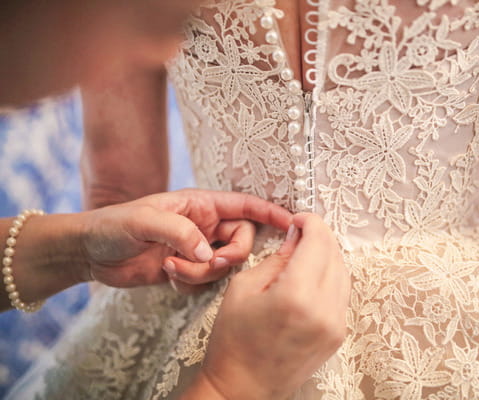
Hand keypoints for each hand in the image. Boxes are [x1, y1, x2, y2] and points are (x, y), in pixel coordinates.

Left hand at [79, 189, 291, 289]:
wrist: (90, 253)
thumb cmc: (113, 225)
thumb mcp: (144, 221)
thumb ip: (181, 233)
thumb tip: (210, 254)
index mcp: (199, 204)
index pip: (244, 205)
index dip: (269, 212)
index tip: (292, 223)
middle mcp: (203, 225)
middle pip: (240, 240)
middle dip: (229, 256)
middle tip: (208, 262)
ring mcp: (196, 248)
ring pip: (222, 265)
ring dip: (200, 272)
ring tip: (170, 267)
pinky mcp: (187, 269)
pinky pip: (205, 280)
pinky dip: (189, 282)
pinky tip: (166, 274)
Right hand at [185, 213, 350, 399]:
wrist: (242, 387)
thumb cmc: (233, 341)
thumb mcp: (244, 287)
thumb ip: (277, 258)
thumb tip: (297, 236)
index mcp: (295, 295)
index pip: (318, 242)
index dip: (311, 222)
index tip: (299, 219)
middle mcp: (323, 310)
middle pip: (335, 254)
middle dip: (320, 236)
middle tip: (301, 231)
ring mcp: (335, 325)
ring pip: (343, 272)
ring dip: (328, 255)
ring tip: (306, 252)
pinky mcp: (338, 335)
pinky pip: (342, 293)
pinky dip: (331, 276)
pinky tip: (312, 274)